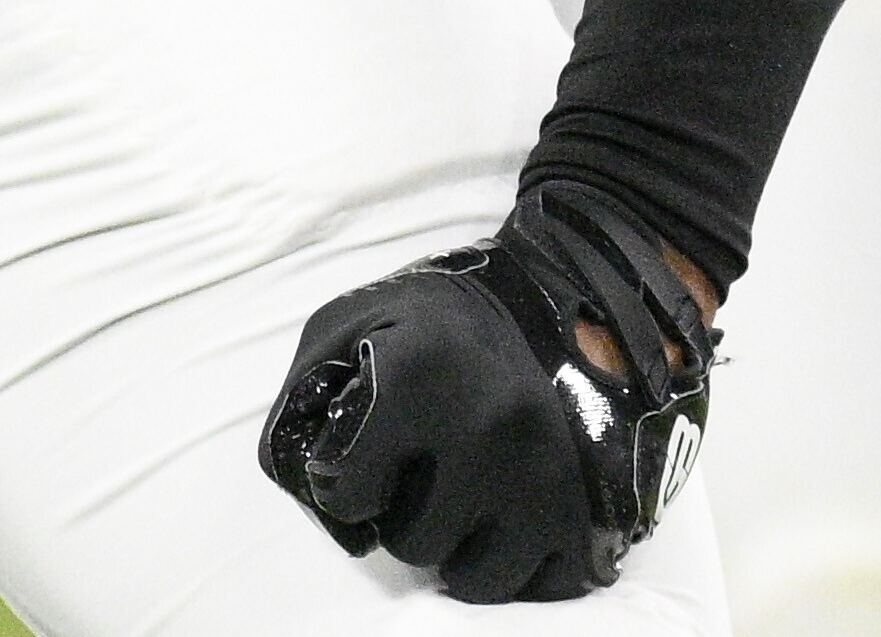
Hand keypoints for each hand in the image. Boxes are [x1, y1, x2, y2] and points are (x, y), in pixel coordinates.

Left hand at [259, 182, 711, 601]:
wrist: (521, 294)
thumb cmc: (414, 324)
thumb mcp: (337, 334)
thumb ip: (301, 405)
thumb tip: (301, 481)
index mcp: (418, 375)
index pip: (349, 493)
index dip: (343, 482)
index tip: (358, 458)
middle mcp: (488, 423)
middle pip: (413, 543)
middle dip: (403, 518)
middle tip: (417, 473)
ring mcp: (542, 466)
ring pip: (474, 578)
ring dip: (456, 551)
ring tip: (458, 499)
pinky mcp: (578, 498)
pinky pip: (542, 586)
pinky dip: (516, 570)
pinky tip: (500, 524)